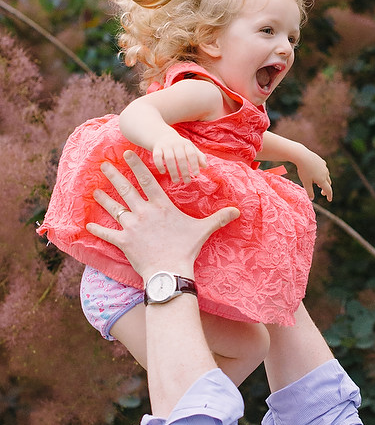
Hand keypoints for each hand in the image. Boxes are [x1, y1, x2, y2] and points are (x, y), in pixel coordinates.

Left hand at [85, 151, 238, 278]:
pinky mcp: (123, 242)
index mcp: (160, 206)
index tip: (126, 153)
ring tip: (94, 190)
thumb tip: (237, 211)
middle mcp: (143, 212)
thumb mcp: (203, 230)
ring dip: (103, 198)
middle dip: (113, 175)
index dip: (136, 165)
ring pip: (113, 208)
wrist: (170, 271)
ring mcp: (131, 226)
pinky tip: (87, 225)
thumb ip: (218, 218)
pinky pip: (107, 234)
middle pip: (125, 189)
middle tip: (103, 164)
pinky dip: (97, 230)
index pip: (146, 180)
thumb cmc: (186, 250)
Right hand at [152, 134, 206, 183]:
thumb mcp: (190, 149)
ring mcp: (166, 146)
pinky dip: (159, 165)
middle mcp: (176, 144)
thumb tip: (205, 166)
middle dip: (184, 171)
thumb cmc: (181, 146)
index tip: (196, 174)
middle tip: (187, 181)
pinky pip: (156, 157)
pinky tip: (163, 172)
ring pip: (169, 159)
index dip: (194, 164)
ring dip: (173, 171)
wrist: (163, 136)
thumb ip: (199, 157)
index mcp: (186, 144)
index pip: (191, 154)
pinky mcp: (156, 149)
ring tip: (176, 181)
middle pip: (180, 158)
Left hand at [296, 149, 332, 200]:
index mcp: (322, 180)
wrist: (302, 155)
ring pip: (326, 176)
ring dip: (324, 181)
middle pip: (328, 183)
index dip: (329, 196)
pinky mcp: (322, 161)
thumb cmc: (303, 170)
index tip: (329, 200)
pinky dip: (322, 173)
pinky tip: (317, 172)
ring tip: (318, 183)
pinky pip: (324, 169)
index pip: (328, 190)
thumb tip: (312, 199)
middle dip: (326, 188)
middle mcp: (325, 173)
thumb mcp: (305, 182)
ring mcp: (324, 167)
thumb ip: (309, 191)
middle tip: (322, 193)